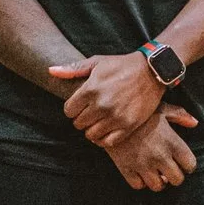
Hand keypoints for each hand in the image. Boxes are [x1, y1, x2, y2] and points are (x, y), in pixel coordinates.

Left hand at [48, 51, 165, 144]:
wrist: (152, 71)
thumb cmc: (122, 65)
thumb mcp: (97, 62)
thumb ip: (73, 69)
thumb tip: (51, 71)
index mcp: (91, 89)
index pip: (68, 111)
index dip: (72, 109)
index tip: (79, 105)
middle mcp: (102, 104)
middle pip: (78, 124)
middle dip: (81, 119)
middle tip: (90, 112)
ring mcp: (116, 117)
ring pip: (91, 135)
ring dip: (92, 130)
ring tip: (98, 121)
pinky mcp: (129, 125)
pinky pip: (108, 142)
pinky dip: (104, 139)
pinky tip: (106, 130)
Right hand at [103, 103, 199, 191]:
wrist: (111, 114)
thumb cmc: (139, 111)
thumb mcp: (162, 108)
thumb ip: (180, 115)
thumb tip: (194, 123)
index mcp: (172, 142)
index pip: (190, 165)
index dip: (188, 165)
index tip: (182, 162)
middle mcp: (160, 156)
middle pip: (177, 180)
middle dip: (174, 176)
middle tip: (168, 169)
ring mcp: (143, 164)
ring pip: (158, 186)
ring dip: (158, 181)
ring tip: (155, 173)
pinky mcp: (126, 168)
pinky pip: (138, 185)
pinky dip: (141, 182)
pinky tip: (140, 172)